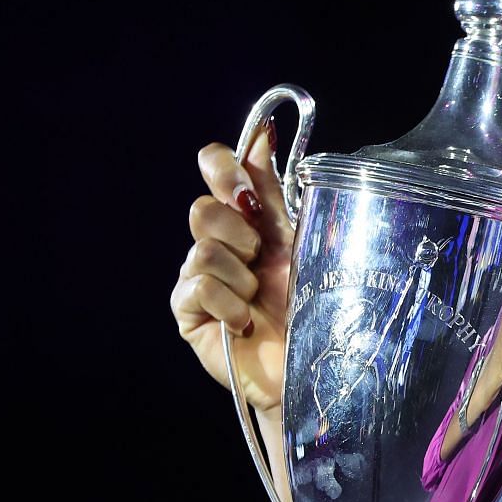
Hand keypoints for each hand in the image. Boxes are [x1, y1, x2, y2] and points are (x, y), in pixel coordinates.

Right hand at [172, 123, 293, 411]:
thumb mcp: (302, 243)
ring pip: (203, 249)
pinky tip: (246, 322)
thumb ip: (276, 192)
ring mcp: (199, 276)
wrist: (309, 369)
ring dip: (241, 277)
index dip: (224, 166)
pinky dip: (229, 303)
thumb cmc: (314, 309)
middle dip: (238, 233)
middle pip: (202, 208)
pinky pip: (196, 285)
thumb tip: (263, 132)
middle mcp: (220, 242)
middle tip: (262, 258)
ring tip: (260, 300)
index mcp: (250, 219)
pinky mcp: (188, 310)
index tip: (246, 185)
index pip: (218, 168)